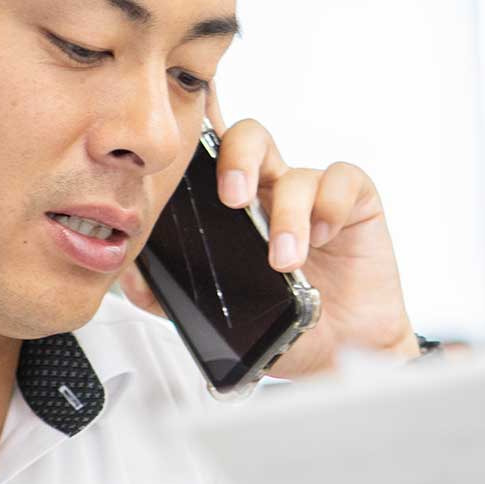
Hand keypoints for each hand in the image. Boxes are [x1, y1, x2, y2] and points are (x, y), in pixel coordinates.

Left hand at [117, 104, 417, 377]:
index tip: (180, 134)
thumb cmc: (280, 326)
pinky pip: (343, 180)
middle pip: (249, 139)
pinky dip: (331, 206)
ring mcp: (311, 194)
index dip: (196, 130)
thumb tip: (130, 276)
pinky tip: (324, 237)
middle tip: (233, 199)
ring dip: (288, 215)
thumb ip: (168, 297)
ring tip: (285, 260)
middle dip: (237, 161)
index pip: (209, 154)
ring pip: (295, 171)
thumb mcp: (216, 317)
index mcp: (230, 208)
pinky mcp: (353, 202)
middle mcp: (270, 190)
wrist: (337, 353)